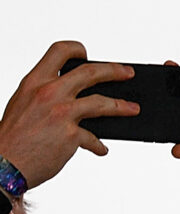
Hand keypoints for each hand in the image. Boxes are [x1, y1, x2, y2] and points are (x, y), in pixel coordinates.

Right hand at [0, 43, 136, 187]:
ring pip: (102, 102)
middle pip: (91, 72)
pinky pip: (93, 138)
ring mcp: (61, 113)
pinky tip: (101, 149)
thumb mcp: (22, 104)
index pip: (58, 51)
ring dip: (122, 106)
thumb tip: (73, 94)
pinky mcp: (71, 135)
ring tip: (132, 109)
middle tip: (128, 73)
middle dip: (115, 70)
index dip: (76, 49)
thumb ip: (45, 94)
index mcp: (34, 82)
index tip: (87, 55)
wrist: (2, 165)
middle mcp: (49, 93)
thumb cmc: (11, 138)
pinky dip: (98, 145)